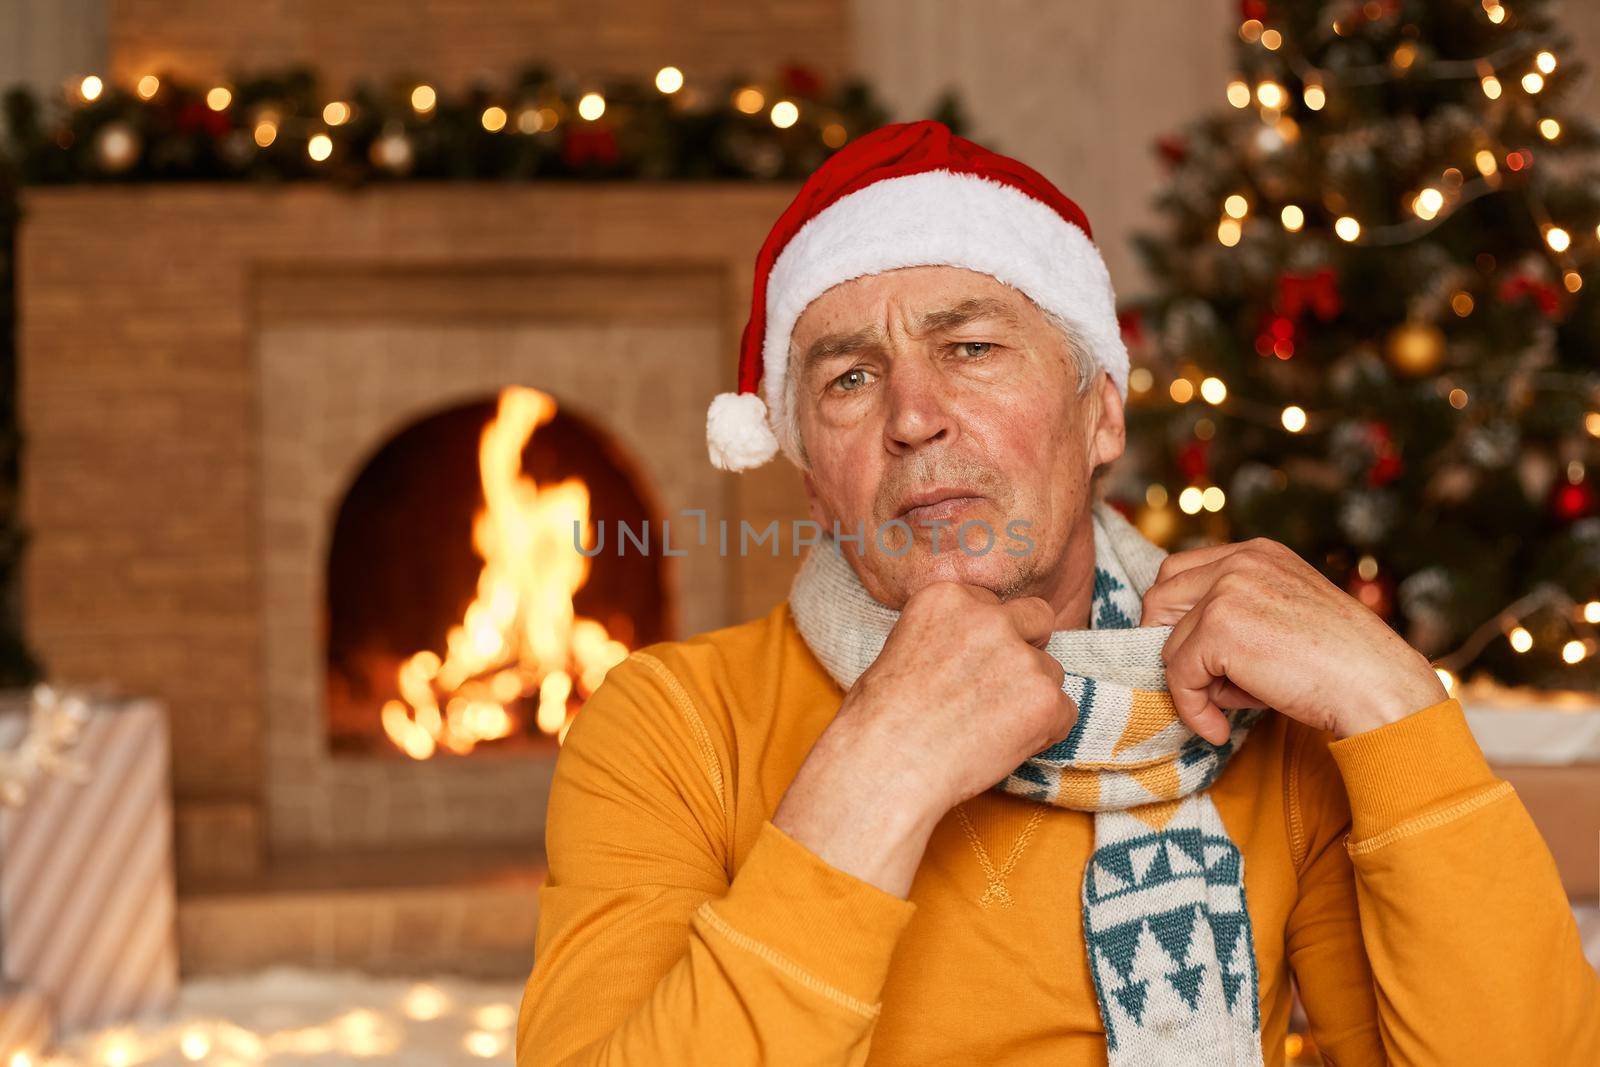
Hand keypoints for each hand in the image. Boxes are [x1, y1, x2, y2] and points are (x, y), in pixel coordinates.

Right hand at [773, 582, 1076, 895]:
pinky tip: (1004, 746)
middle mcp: (991, 616)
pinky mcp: (1045, 700)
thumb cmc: (879, 718)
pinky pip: (1066, 713)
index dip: (988, 637)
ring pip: (1051, 672)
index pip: (995, 604)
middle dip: (1026, 648)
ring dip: (1031, 696)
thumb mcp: (901, 647)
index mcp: (950, 595)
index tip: (970, 666)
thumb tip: (977, 650)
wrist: (887, 765)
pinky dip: (1045, 732)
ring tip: (988, 728)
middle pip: (1038, 619)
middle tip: (997, 689)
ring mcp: (1022, 657)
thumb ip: (947, 634)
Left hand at [1139, 538, 1447, 743]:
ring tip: (1229, 706)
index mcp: (1257, 553)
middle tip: (1200, 684)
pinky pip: (1177, 674)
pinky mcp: (1220, 627)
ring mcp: (1228, 590)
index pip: (1180, 573)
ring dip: (1190, 682)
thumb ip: (1235, 618)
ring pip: (1166, 641)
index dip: (1175, 620)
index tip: (1194, 659)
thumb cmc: (1339, 668)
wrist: (1380, 688)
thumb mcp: (1281, 620)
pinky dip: (1192, 708)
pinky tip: (1218, 728)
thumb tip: (1176, 650)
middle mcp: (1240, 561)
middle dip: (1171, 645)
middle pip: (1160, 597)